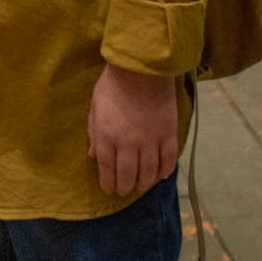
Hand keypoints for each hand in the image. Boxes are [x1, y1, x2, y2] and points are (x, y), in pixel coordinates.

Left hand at [89, 63, 178, 198]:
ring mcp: (150, 141)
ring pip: (148, 173)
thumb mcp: (95, 106)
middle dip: (124, 188)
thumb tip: (93, 156)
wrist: (142, 69)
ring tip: (141, 186)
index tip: (109, 190)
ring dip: (144, 184)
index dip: (108, 183)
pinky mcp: (168, 135)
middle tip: (124, 191)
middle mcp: (128, 144)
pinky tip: (160, 176)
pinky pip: (168, 161)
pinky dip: (164, 171)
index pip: (107, 169)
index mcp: (106, 136)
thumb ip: (93, 132)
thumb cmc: (113, 84)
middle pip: (127, 176)